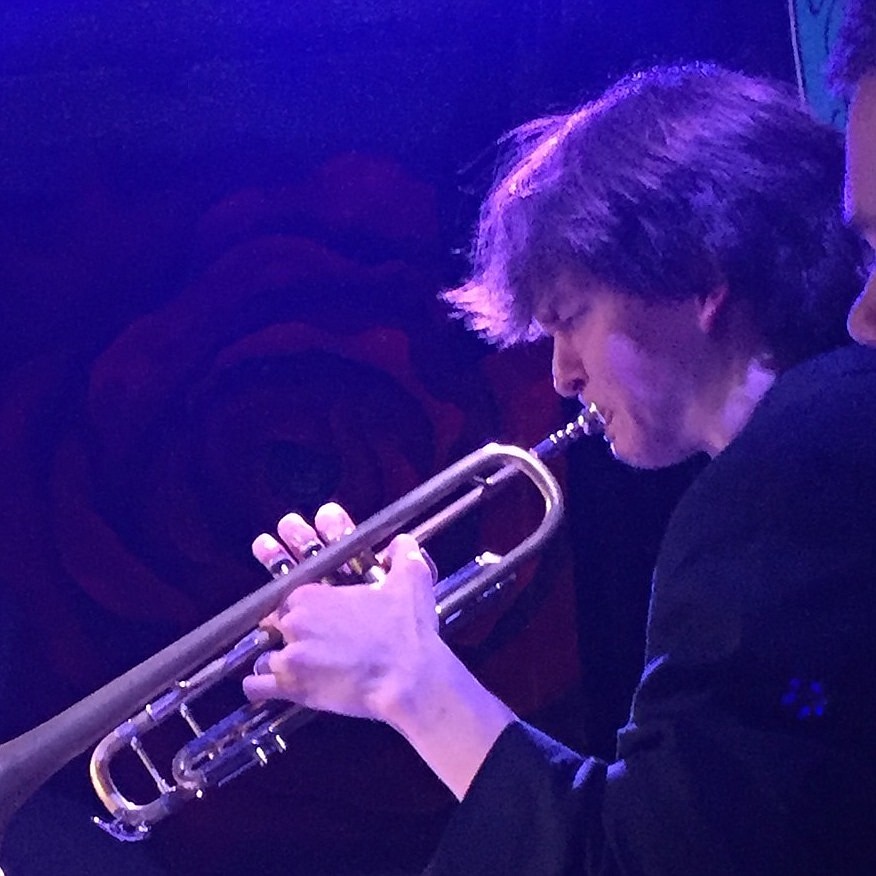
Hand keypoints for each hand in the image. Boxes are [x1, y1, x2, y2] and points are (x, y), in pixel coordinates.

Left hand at [242, 503, 441, 724]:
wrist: (408, 679)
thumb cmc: (406, 630)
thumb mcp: (411, 579)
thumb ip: (402, 553)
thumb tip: (400, 543)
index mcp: (312, 594)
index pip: (290, 596)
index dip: (303, 608)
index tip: (317, 616)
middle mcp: (294, 622)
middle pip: (276, 624)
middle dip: (289, 632)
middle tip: (313, 643)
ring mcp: (289, 657)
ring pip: (266, 657)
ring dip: (276, 661)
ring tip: (297, 669)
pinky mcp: (291, 689)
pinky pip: (256, 687)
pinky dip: (258, 687)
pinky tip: (265, 688)